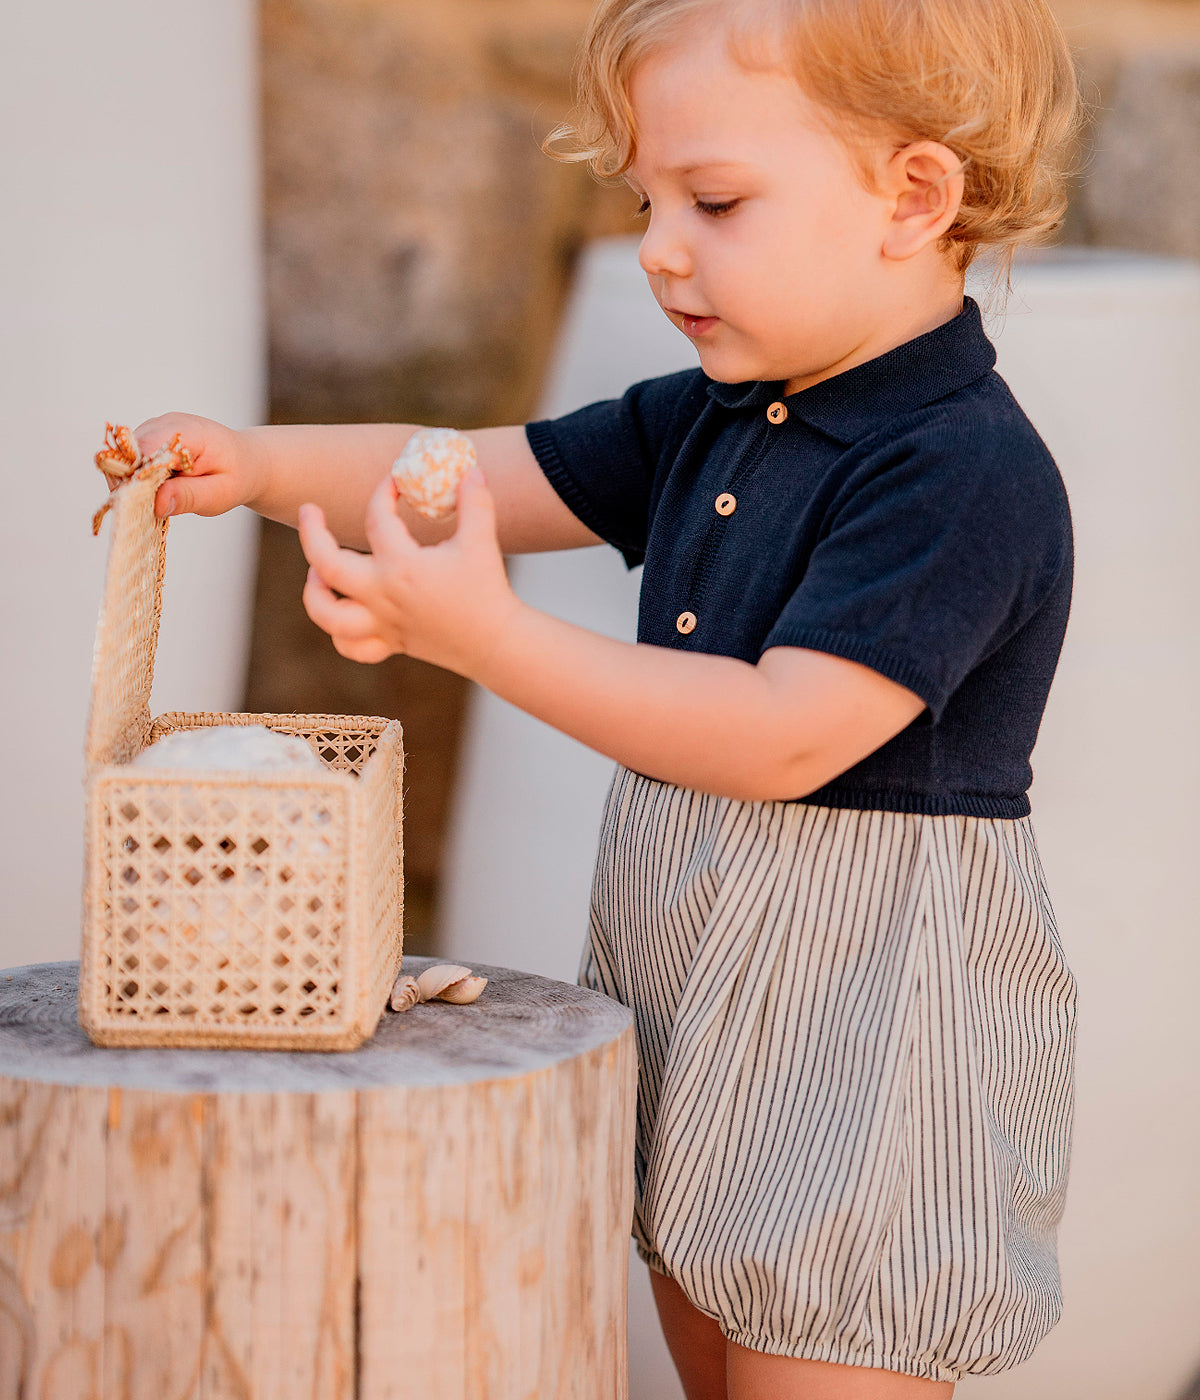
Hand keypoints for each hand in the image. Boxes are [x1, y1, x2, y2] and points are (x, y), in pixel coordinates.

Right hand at [133, 412, 264, 519]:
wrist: (245, 462)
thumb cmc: (235, 477)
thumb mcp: (220, 494)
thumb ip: (190, 497)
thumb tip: (157, 504)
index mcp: (188, 432)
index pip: (145, 448)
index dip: (134, 475)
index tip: (138, 503)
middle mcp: (164, 424)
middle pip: (127, 452)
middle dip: (131, 483)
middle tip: (148, 509)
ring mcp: (154, 429)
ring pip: (123, 457)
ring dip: (133, 482)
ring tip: (158, 500)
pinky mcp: (148, 439)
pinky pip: (129, 460)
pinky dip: (137, 479)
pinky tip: (156, 492)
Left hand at [297, 466, 519, 673]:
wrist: (496, 644)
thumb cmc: (487, 591)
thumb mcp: (482, 541)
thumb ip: (475, 502)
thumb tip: (471, 470)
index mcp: (401, 567)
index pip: (377, 519)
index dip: (383, 493)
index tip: (395, 483)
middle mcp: (382, 596)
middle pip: (326, 564)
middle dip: (312, 533)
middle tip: (309, 510)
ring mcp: (382, 623)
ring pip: (327, 614)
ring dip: (314, 592)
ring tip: (317, 572)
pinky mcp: (391, 643)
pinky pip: (352, 646)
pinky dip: (339, 634)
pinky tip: (345, 612)